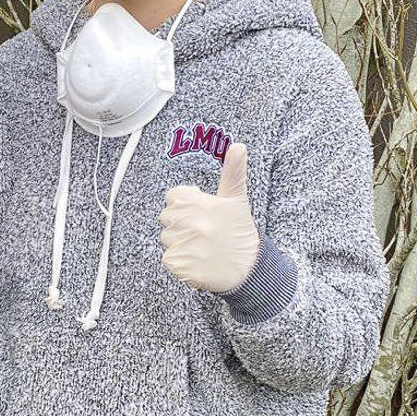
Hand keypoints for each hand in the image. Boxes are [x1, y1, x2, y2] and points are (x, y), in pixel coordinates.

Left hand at [157, 143, 259, 292]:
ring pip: (167, 240)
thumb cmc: (239, 231)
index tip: (201, 214)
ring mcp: (186, 246)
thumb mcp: (236, 199)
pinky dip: (181, 262)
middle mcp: (191, 223)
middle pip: (167, 219)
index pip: (173, 198)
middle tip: (204, 231)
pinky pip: (169, 260)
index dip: (186, 206)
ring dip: (180, 244)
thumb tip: (238, 145)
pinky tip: (199, 261)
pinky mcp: (183, 267)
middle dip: (181, 225)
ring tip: (203, 247)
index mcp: (199, 203)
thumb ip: (233, 172)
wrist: (250, 270)